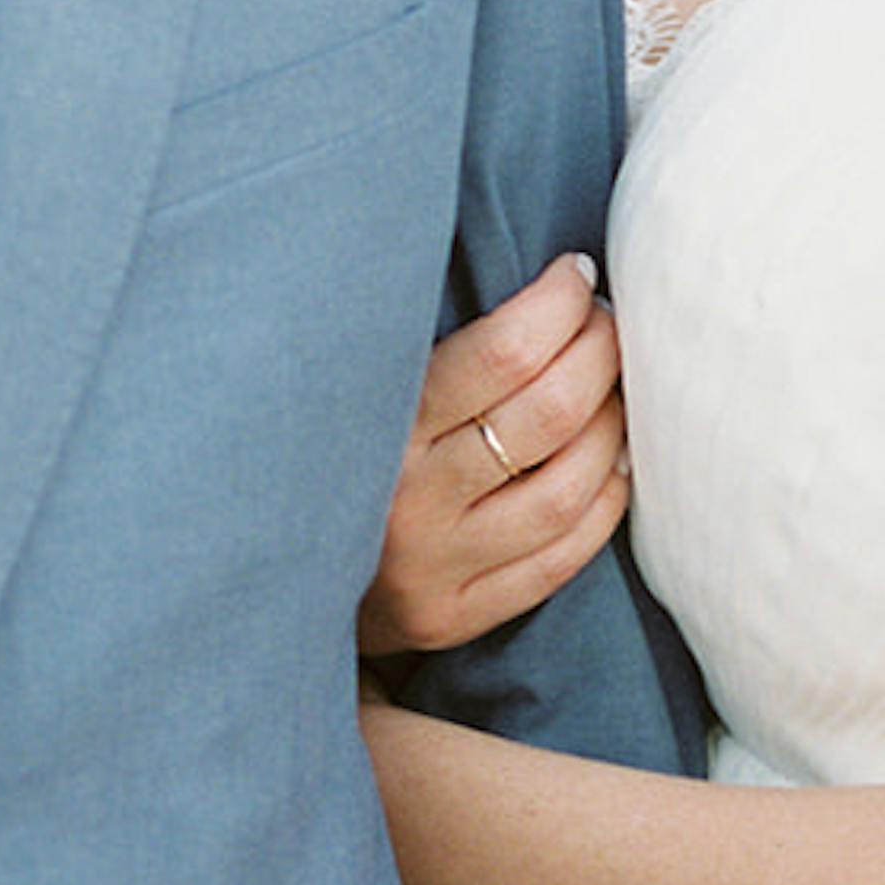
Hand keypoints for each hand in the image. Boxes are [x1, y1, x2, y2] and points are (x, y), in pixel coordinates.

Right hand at [360, 254, 630, 657]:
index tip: (576, 276)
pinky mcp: (455, 615)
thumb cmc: (334, 450)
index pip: (500, 355)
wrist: (270, 573)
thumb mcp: (354, 388)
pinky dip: (604, 502)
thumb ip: (421, 340)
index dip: (558, 306)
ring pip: (565, 490)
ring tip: (614, 391)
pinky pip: (560, 558)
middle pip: (547, 416)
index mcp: (377, 426)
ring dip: (610, 426)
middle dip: (598, 353)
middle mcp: (405, 501)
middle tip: (606, 324)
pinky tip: (612, 464)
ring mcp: (434, 566)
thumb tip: (530, 269)